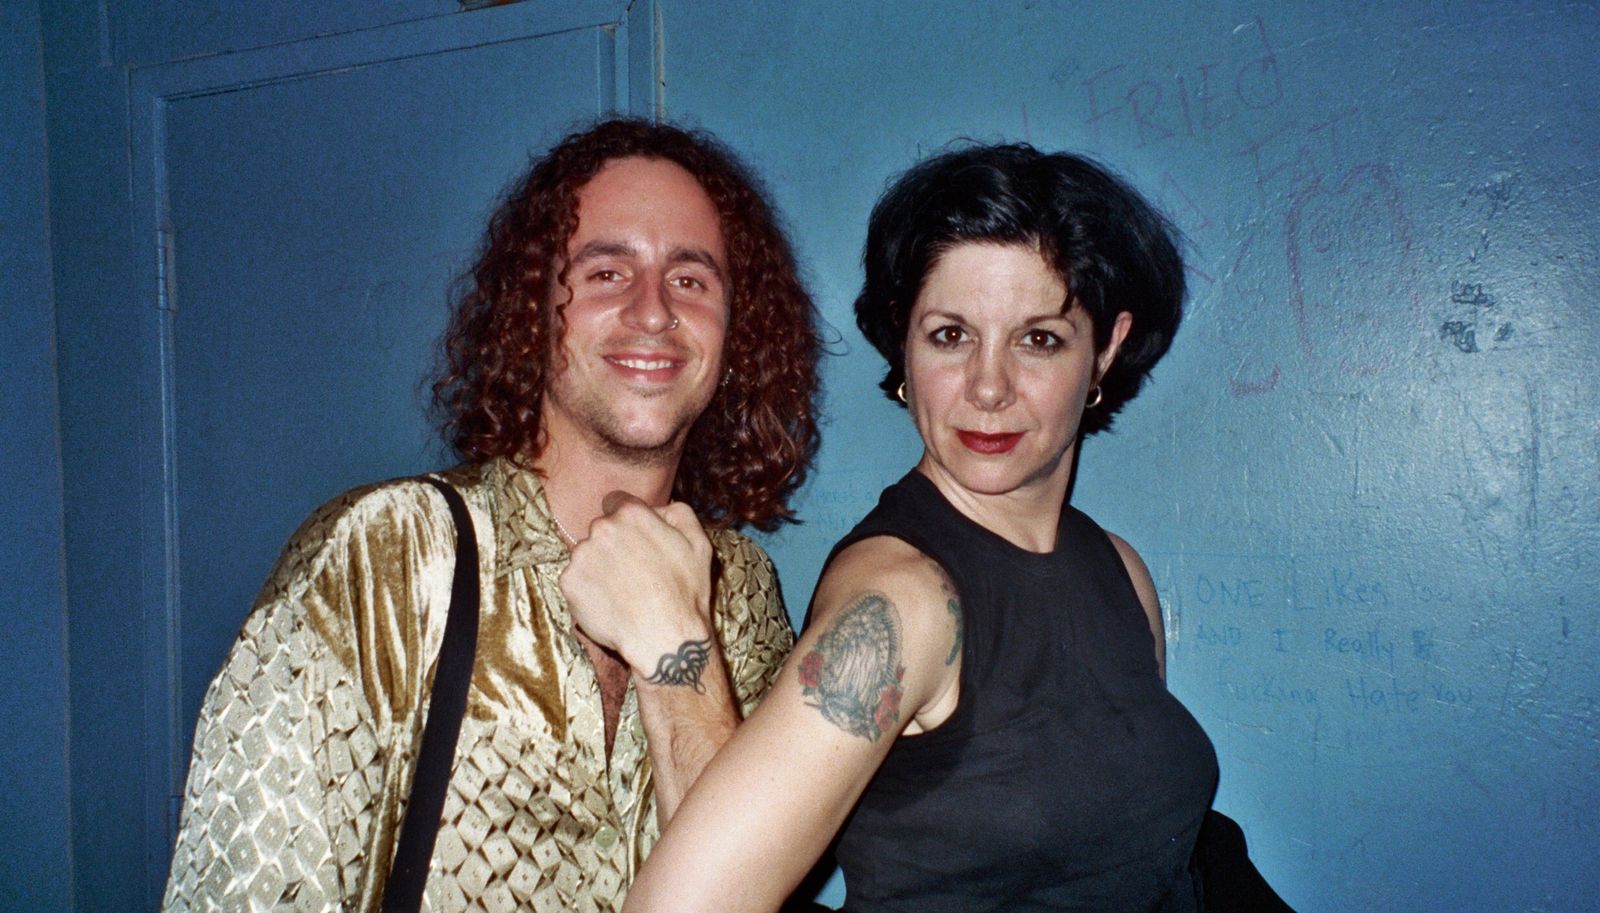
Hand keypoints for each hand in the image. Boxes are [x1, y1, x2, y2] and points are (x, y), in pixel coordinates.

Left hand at [559, 492, 715, 675]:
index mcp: (632, 514)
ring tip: (623, 592)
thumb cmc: (685, 593)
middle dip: (614, 544)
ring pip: (587, 554)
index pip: (617, 502)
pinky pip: (576, 579)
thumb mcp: (699, 544)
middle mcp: (602, 529)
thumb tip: (658, 508)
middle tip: (634, 572)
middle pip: (602, 529)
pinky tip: (610, 604)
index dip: (628, 520)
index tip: (635, 540)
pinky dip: (588, 589)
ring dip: (600, 567)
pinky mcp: (569, 582)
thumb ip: (678, 513)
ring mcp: (582, 556)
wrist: (664, 640)